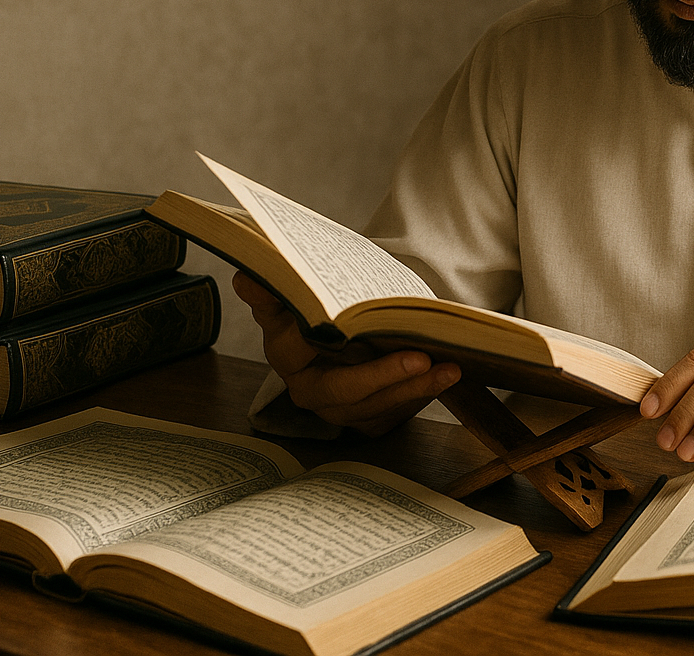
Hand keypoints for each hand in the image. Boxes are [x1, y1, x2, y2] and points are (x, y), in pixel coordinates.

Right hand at [234, 272, 459, 435]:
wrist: (348, 320)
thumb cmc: (321, 305)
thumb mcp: (297, 294)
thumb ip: (274, 291)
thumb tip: (246, 277)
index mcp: (287, 358)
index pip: (304, 360)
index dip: (341, 360)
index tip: (354, 338)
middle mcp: (312, 391)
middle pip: (347, 393)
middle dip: (385, 378)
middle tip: (421, 358)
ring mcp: (342, 409)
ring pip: (377, 407)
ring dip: (414, 389)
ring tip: (448, 368)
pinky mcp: (369, 416)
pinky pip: (395, 412)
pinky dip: (421, 395)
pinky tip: (445, 376)